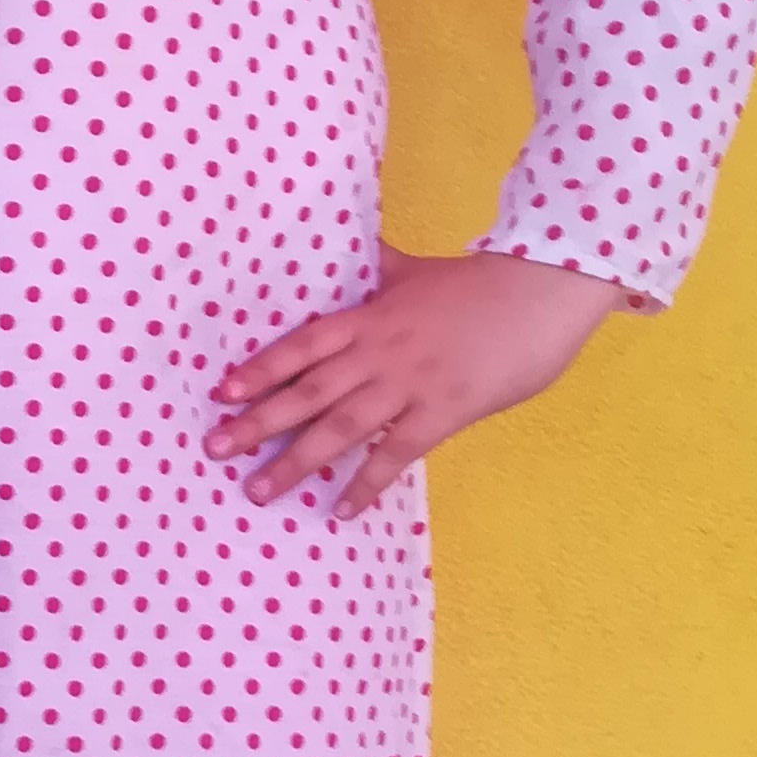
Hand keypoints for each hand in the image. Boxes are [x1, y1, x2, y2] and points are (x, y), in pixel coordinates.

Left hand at [206, 247, 625, 517]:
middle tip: (216, 449)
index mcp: (369, 317)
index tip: (222, 392)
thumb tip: (349, 246)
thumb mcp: (413, 271)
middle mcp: (378, 352)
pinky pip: (395, 454)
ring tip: (259, 490)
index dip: (261, 369)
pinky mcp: (441, 412)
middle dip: (258, 422)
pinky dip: (366, 484)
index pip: (302, 345)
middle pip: (307, 391)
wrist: (540, 291)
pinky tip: (342, 510)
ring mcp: (408, 384)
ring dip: (297, 460)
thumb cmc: (478, 283)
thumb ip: (376, 268)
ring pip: (340, 428)